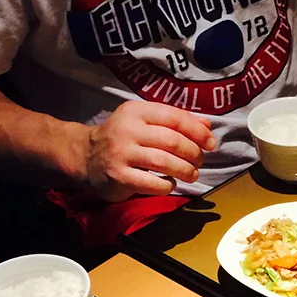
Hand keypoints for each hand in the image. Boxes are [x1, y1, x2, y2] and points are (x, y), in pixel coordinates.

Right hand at [84, 101, 215, 200]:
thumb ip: (175, 122)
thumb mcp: (145, 122)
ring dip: (185, 170)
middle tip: (199, 162)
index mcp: (137, 111)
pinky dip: (167, 185)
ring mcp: (122, 153)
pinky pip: (152, 183)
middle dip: (193, 153)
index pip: (174, 118)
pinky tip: (169, 184)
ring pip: (164, 162)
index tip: (211, 143)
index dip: (197, 131)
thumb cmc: (123, 139)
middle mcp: (128, 129)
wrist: (86, 156)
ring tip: (192, 175)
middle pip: (172, 141)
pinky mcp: (119, 176)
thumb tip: (208, 126)